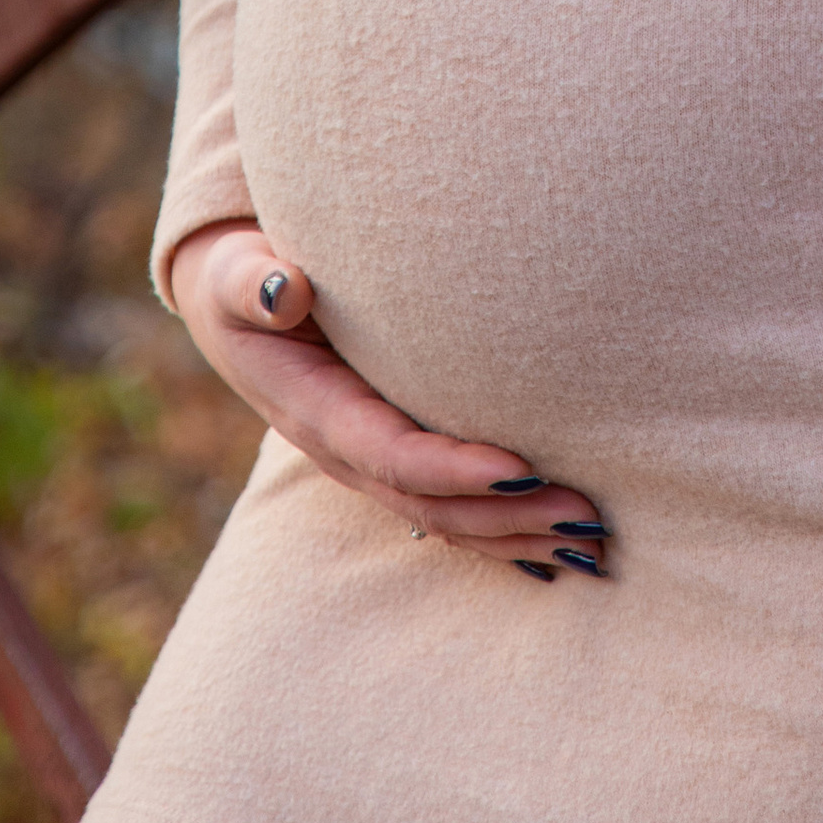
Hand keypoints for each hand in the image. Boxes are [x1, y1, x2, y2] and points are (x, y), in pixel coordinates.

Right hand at [169, 225, 608, 577]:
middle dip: (507, 514)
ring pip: (446, 518)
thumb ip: (254, 285)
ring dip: (516, 533)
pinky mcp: (390, 457)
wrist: (234, 311)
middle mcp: (345, 451)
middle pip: (431, 504)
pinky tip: (554, 546)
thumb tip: (283, 290)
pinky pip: (448, 509)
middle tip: (584, 512)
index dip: (453, 468)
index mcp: (314, 411)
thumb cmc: (242, 280)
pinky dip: (502, 529)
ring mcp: (369, 463)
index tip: (520, 466)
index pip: (390, 453)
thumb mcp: (236, 276)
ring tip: (589, 541)